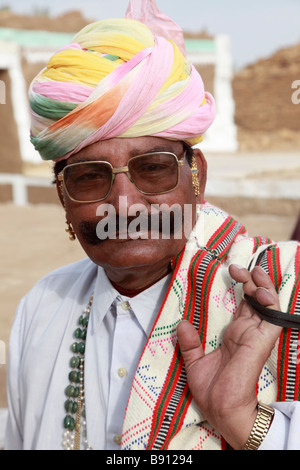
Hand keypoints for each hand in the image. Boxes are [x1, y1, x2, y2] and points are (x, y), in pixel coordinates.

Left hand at [177, 264, 281, 448]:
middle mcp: (248, 332)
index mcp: (235, 334)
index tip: (231, 271)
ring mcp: (257, 335)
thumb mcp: (195, 363)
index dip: (242, 285)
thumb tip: (182, 323)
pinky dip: (270, 301)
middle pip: (257, 299)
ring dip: (263, 285)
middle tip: (237, 268)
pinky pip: (273, 317)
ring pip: (268, 303)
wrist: (220, 409)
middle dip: (251, 279)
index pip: (244, 304)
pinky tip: (260, 290)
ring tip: (252, 272)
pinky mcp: (262, 341)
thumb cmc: (212, 390)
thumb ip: (190, 343)